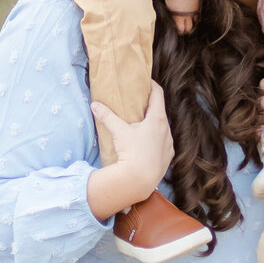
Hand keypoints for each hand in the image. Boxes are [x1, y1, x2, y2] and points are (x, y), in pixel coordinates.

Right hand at [89, 81, 174, 216]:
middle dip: (151, 107)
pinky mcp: (168, 157)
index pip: (158, 94)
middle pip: (160, 112)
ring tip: (141, 125)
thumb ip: (107, 116)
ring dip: (154, 125)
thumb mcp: (118, 131)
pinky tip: (146, 144)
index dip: (152, 86)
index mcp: (158, 119)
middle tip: (140, 103)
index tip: (146, 82)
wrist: (139, 180)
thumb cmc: (131, 152)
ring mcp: (168, 144)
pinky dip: (156, 140)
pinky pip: (163, 144)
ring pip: (162, 129)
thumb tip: (94, 104)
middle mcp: (167, 130)